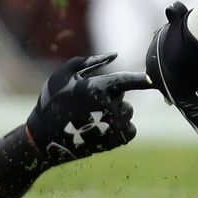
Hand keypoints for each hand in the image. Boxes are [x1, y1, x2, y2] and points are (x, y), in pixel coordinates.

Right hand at [24, 54, 148, 163]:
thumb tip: (114, 55)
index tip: (155, 78)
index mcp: (98, 88)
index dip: (143, 79)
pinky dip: (123, 130)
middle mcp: (108, 108)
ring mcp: (111, 127)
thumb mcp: (64, 74)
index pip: (128, 80)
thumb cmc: (52, 102)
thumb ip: (90, 61)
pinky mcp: (113, 142)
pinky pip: (130, 131)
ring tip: (94, 120)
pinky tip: (105, 130)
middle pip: (124, 99)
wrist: (42, 138)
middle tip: (90, 106)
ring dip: (117, 114)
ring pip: (127, 114)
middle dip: (113, 99)